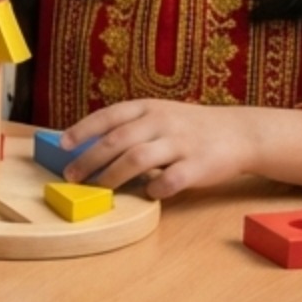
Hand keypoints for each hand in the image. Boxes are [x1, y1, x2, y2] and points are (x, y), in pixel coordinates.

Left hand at [62, 100, 261, 199]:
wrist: (238, 133)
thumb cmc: (187, 127)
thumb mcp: (157, 115)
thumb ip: (129, 127)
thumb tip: (88, 146)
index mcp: (146, 108)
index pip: (107, 116)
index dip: (82, 130)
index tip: (62, 145)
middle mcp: (161, 121)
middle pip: (116, 141)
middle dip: (89, 160)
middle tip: (72, 176)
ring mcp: (181, 143)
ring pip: (137, 159)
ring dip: (113, 176)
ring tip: (99, 188)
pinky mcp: (200, 165)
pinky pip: (171, 179)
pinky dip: (155, 188)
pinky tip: (147, 194)